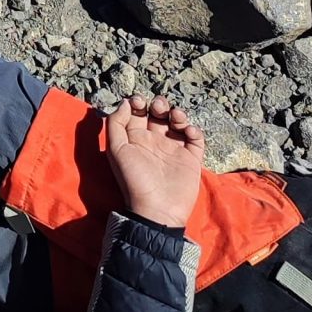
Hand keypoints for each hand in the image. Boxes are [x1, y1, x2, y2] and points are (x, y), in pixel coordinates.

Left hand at [105, 94, 205, 230]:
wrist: (158, 209)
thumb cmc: (134, 180)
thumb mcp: (116, 150)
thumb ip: (116, 123)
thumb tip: (125, 102)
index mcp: (135, 139)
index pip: (137, 113)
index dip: (139, 102)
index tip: (139, 101)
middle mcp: (154, 142)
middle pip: (158, 114)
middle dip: (159, 104)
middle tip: (159, 107)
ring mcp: (173, 149)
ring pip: (177, 123)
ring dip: (177, 113)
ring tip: (175, 117)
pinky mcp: (190, 159)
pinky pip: (195, 138)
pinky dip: (194, 130)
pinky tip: (188, 132)